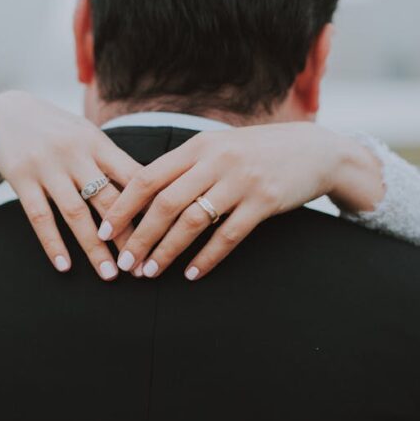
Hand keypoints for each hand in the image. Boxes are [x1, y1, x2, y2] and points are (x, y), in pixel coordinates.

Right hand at [0, 91, 142, 279]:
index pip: (132, 176)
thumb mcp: (87, 136)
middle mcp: (75, 153)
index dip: (150, 206)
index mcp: (98, 143)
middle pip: (108, 200)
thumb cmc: (56, 130)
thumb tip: (150, 193)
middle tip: (141, 266)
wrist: (4, 111)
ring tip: (110, 275)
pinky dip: (53, 244)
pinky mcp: (21, 178)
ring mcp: (47, 166)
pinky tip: (65, 266)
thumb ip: (112, 162)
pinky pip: (40, 217)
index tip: (165, 234)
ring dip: (95, 248)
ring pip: (76, 214)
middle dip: (127, 236)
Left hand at [98, 122, 383, 279]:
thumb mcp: (219, 148)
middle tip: (125, 263)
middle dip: (140, 236)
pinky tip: (192, 274)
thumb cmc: (258, 151)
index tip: (105, 231)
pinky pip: (228, 235)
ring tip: (150, 272)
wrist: (313, 150)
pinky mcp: (264, 201)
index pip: (148, 177)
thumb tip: (145, 193)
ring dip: (167, 251)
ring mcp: (241, 180)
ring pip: (193, 221)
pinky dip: (206, 257)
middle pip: (165, 203)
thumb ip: (186, 166)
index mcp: (198, 146)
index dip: (123, 207)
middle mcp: (216, 161)